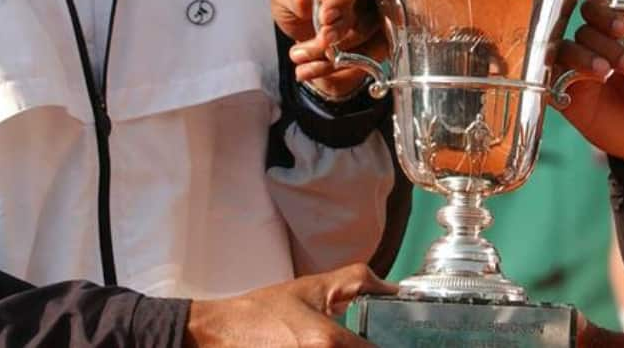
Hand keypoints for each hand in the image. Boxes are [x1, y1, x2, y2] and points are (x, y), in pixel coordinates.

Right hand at [185, 263, 394, 346]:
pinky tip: (335, 347)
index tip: (404, 340)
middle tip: (370, 340)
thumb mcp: (312, 288)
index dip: (395, 345)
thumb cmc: (262, 312)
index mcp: (329, 342)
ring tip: (350, 341)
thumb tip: (393, 288)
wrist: (220, 332)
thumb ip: (357, 282)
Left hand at [272, 0, 387, 100]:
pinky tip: (309, 69)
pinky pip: (367, 59)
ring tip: (300, 54)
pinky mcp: (380, 44)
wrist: (303, 38)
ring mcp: (378, 19)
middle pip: (363, 12)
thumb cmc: (296, 8)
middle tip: (320, 39)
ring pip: (365, 38)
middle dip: (338, 31)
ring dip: (332, 53)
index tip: (325, 16)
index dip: (341, 2)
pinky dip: (336, 69)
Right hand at [555, 1, 623, 161]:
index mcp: (617, 35)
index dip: (605, 14)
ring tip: (606, 72)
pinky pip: (551, 80)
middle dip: (604, 43)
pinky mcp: (566, 97)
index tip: (622, 27)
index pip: (597, 10)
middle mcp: (594, 48)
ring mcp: (578, 72)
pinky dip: (563, 76)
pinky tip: (586, 82)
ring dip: (584, 56)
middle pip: (583, 31)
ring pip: (565, 51)